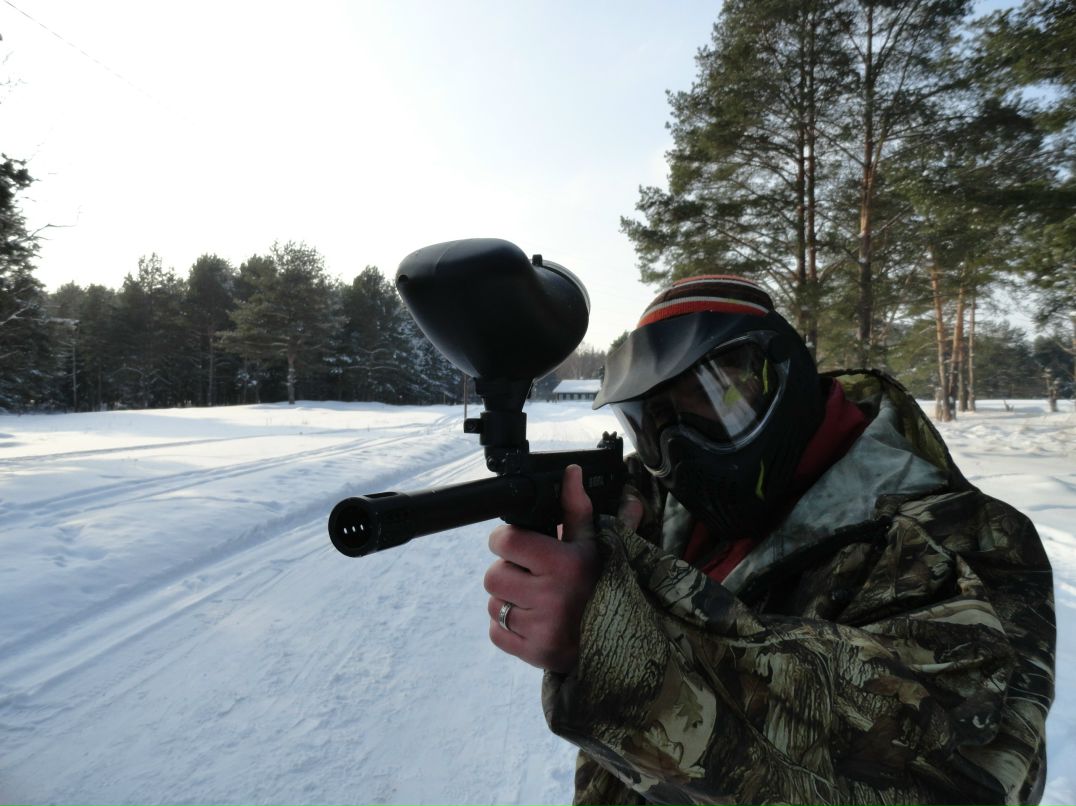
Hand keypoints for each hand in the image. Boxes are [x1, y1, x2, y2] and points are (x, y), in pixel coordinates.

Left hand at [484, 465, 642, 672]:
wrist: (624, 641)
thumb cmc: (604, 585)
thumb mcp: (595, 544)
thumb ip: (577, 508)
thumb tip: (571, 472)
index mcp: (562, 563)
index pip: (505, 541)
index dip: (506, 541)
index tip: (517, 545)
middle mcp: (550, 596)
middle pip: (493, 576)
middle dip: (507, 574)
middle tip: (529, 576)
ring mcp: (541, 628)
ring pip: (494, 605)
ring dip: (508, 601)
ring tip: (534, 601)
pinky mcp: (534, 654)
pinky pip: (496, 633)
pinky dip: (508, 627)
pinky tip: (532, 621)